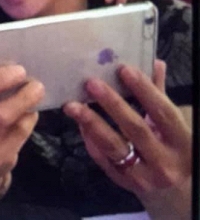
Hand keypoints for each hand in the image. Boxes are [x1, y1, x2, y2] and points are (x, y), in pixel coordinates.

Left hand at [63, 61, 191, 219]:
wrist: (174, 191)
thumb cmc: (172, 147)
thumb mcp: (172, 124)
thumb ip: (160, 94)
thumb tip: (153, 62)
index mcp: (182, 141)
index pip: (162, 112)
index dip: (144, 90)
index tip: (123, 69)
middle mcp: (165, 161)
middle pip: (135, 129)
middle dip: (111, 104)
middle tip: (90, 83)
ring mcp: (143, 176)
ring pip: (113, 146)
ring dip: (91, 123)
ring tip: (72, 105)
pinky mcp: (124, 183)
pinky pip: (103, 159)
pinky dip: (90, 140)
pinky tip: (79, 124)